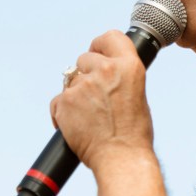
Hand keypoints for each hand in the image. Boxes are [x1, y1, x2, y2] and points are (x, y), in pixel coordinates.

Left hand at [50, 30, 153, 170]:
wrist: (121, 158)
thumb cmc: (133, 134)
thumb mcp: (137, 95)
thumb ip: (120, 79)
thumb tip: (104, 75)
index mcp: (129, 66)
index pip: (110, 37)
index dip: (100, 45)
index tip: (96, 53)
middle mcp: (105, 70)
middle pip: (84, 59)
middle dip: (85, 75)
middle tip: (93, 97)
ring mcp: (83, 85)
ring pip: (70, 81)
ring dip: (75, 96)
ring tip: (88, 118)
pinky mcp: (65, 101)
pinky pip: (58, 101)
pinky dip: (63, 114)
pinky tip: (76, 126)